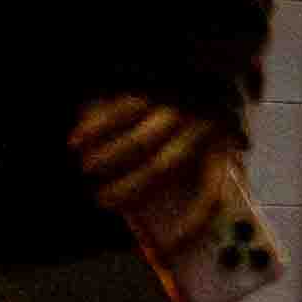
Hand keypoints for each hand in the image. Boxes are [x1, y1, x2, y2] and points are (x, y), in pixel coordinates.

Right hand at [73, 92, 248, 272]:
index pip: (212, 195)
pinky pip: (120, 111)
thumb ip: (205, 172)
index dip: (190, 226)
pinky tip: (76, 141)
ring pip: (137, 142)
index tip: (166, 250)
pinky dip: (95, 129)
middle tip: (101, 201)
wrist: (218, 51)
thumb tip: (175, 218)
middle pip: (160, 168)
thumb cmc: (212, 108)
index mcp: (224, 147)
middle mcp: (202, 126)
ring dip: (106, 160)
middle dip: (126, 191)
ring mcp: (179, 105)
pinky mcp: (157, 85)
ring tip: (87, 170)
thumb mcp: (223, 139)